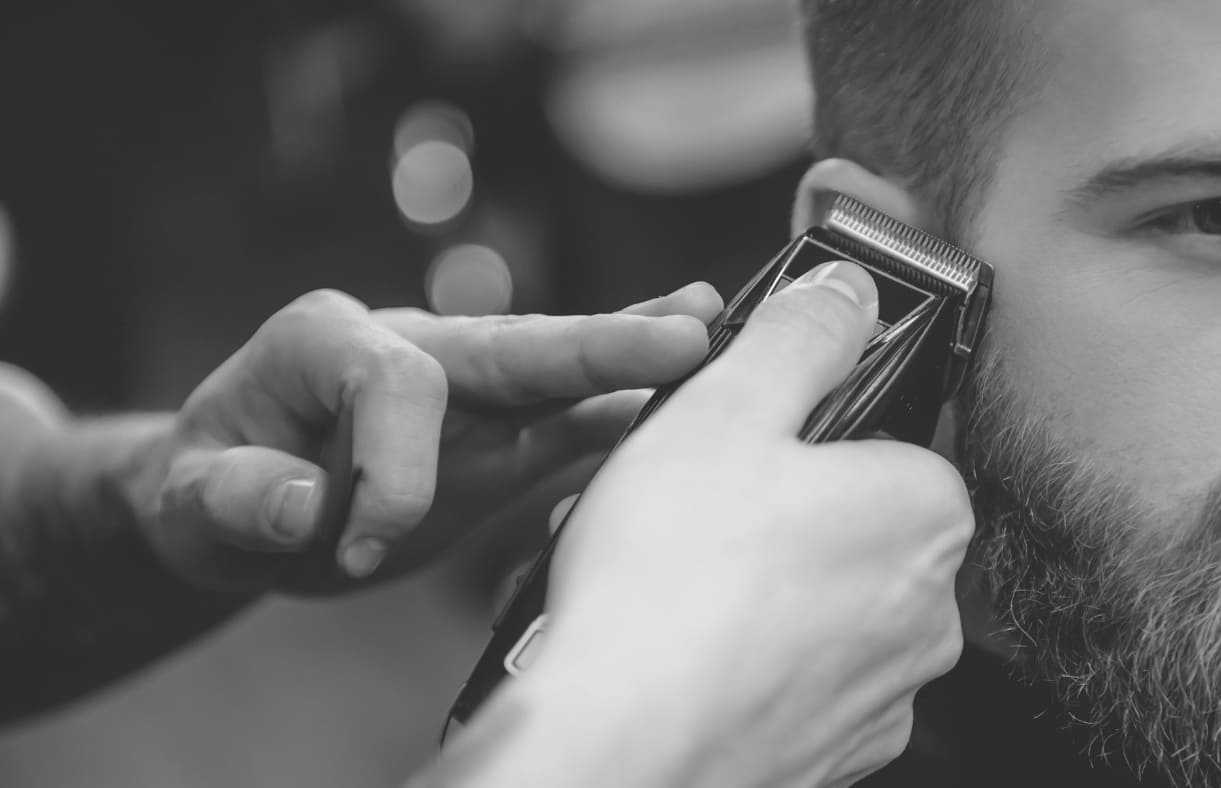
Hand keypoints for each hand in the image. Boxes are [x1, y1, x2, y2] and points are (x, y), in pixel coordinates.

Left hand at [128, 281, 722, 592]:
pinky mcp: (495, 432)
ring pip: (551, 371)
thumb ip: (238, 497)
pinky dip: (620, 412)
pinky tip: (682, 395)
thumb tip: (309, 505)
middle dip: (594, 343)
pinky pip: (563, 419)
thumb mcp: (189, 502)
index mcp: (326, 341)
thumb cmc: (208, 492)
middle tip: (685, 331)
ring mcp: (460, 386)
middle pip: (509, 341)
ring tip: (707, 330)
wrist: (238, 505)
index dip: (397, 465)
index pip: (397, 380)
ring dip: (629, 357)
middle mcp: (407, 343)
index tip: (368, 545)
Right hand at [487, 261, 971, 787]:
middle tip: (674, 509)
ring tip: (656, 581)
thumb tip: (849, 293)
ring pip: (811, 604)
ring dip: (744, 583)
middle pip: (844, 523)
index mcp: (926, 510)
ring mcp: (885, 694)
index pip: (884, 438)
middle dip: (764, 508)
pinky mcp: (833, 756)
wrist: (617, 751)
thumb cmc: (667, 581)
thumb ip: (802, 335)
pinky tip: (672, 649)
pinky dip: (739, 658)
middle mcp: (931, 611)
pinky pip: (789, 678)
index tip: (733, 444)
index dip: (795, 430)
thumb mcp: (725, 407)